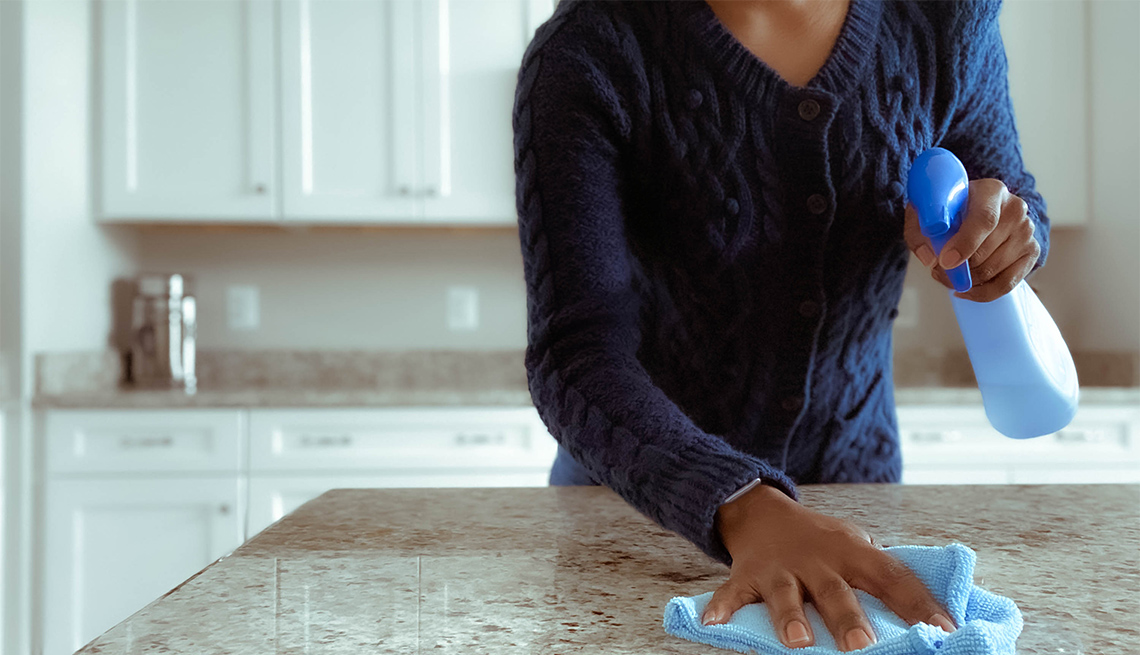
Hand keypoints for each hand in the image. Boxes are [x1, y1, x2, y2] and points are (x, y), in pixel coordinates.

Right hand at [702, 484, 956, 651]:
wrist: (761, 510)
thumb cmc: (819, 541)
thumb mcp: (854, 545)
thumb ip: (880, 573)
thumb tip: (932, 614)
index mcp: (852, 552)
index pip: (892, 577)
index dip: (919, 603)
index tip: (944, 630)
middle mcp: (817, 560)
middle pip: (835, 591)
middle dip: (849, 620)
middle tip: (864, 647)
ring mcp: (779, 569)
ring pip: (786, 596)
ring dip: (790, 618)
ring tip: (798, 642)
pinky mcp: (746, 575)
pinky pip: (732, 592)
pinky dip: (721, 606)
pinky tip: (713, 621)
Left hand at [904, 178, 1040, 301]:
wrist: (976, 209)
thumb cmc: (950, 210)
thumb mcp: (926, 212)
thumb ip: (920, 232)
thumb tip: (931, 259)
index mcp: (991, 191)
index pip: (984, 220)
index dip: (964, 244)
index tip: (945, 261)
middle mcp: (1015, 209)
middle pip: (986, 250)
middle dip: (957, 268)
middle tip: (938, 269)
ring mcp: (1027, 231)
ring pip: (993, 270)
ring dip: (965, 281)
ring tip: (949, 274)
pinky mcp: (1031, 252)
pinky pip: (1007, 284)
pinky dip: (982, 293)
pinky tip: (965, 290)